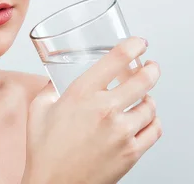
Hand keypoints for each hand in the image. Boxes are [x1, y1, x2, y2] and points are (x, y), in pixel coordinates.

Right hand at [22, 37, 161, 183]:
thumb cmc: (44, 152)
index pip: (116, 59)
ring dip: (148, 98)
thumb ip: (49, 89)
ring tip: (143, 98)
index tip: (139, 43)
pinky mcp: (131, 152)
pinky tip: (145, 120)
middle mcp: (104, 109)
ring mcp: (121, 131)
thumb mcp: (38, 110)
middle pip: (143, 79)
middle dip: (151, 69)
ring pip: (151, 105)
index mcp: (81, 93)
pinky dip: (152, 121)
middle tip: (151, 67)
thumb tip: (55, 80)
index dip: (133, 46)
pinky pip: (154, 129)